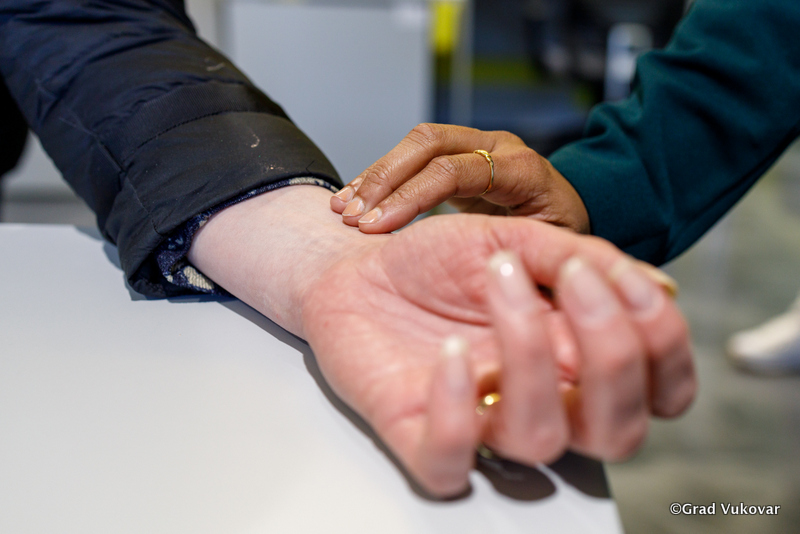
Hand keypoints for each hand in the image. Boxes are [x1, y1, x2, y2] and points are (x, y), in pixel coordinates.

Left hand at [189, 187, 693, 497]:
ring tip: (500, 281)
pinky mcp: (417, 435)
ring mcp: (480, 421)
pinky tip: (450, 348)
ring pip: (540, 440)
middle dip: (612, 353)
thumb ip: (579, 260)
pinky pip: (451, 460)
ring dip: (532, 355)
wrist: (356, 266)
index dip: (664, 347)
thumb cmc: (435, 259)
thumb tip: (658, 288)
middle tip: (572, 279)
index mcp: (573, 356)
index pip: (657, 389)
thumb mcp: (511, 238)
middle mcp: (538, 398)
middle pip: (617, 431)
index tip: (627, 283)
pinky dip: (458, 408)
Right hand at [330, 123, 590, 234]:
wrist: (570, 209)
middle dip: (384, 179)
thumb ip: (525, 256)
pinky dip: (382, 176)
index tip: (376, 229)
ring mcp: (477, 144)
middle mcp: (497, 147)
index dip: (410, 198)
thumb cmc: (562, 236)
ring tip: (343, 207)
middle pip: (429, 143)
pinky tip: (357, 197)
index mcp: (521, 171)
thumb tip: (494, 281)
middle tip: (352, 217)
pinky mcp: (459, 153)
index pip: (453, 171)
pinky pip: (415, 155)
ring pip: (416, 143)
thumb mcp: (553, 251)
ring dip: (375, 175)